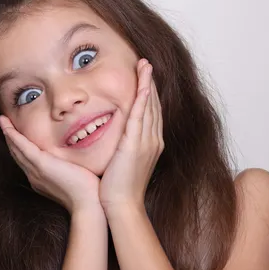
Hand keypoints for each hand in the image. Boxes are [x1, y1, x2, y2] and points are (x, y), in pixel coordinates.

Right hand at [0, 116, 101, 213]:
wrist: (87, 204)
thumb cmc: (88, 193)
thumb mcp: (76, 177)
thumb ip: (71, 168)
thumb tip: (78, 159)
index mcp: (41, 179)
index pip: (27, 160)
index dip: (19, 146)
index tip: (15, 135)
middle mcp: (34, 176)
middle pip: (18, 154)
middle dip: (10, 138)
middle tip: (3, 123)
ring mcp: (36, 171)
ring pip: (17, 149)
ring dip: (8, 134)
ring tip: (2, 120)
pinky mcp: (41, 165)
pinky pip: (23, 147)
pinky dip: (13, 136)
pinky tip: (7, 126)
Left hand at [99, 58, 163, 213]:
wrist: (122, 205)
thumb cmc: (118, 189)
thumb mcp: (123, 164)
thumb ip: (122, 149)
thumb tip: (115, 141)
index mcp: (150, 145)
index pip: (150, 113)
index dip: (148, 94)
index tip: (144, 78)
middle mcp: (153, 140)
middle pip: (153, 105)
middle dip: (150, 83)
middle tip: (146, 64)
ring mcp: (147, 141)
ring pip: (149, 105)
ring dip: (148, 83)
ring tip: (145, 65)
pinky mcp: (136, 143)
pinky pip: (141, 114)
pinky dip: (143, 96)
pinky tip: (143, 81)